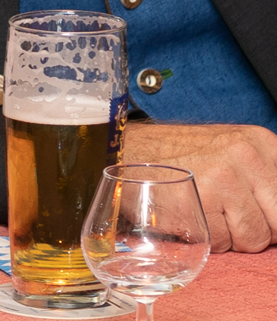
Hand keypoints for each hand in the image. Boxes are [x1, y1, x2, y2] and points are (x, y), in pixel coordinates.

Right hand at [123, 122, 276, 251]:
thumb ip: (264, 176)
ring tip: (210, 215)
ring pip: (254, 238)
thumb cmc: (179, 156)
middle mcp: (246, 157)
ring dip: (233, 238)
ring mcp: (222, 179)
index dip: (274, 217)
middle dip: (260, 230)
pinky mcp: (198, 203)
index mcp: (261, 143)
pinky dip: (207, 240)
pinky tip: (192, 218)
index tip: (263, 220)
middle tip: (234, 219)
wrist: (125, 149)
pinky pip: (222, 243)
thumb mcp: (232, 150)